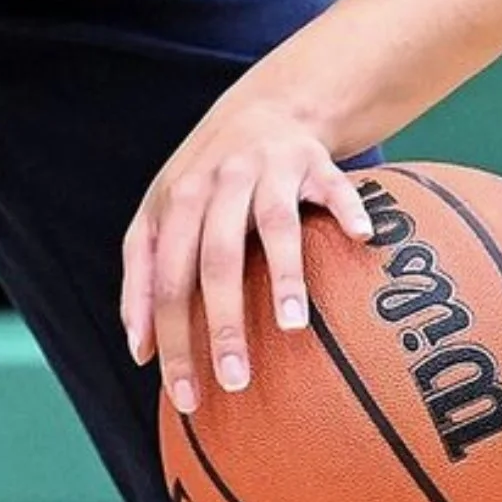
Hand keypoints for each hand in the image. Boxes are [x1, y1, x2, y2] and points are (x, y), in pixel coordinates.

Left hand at [120, 68, 369, 415]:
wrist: (267, 105)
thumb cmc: (209, 179)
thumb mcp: (163, 214)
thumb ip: (142, 275)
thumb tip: (139, 351)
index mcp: (177, 201)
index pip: (165, 277)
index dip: (172, 337)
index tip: (186, 397)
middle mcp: (220, 182)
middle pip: (215, 256)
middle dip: (223, 321)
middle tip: (236, 381)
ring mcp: (268, 168)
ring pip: (273, 221)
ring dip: (282, 272)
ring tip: (291, 326)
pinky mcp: (314, 160)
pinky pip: (333, 186)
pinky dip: (346, 208)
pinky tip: (361, 237)